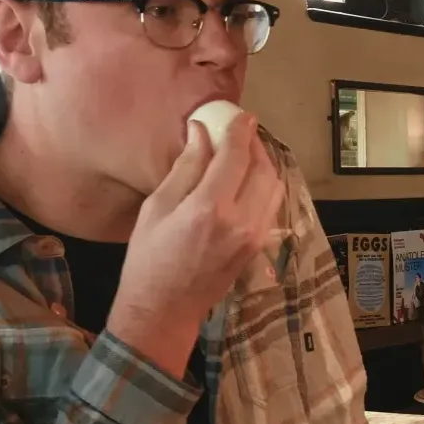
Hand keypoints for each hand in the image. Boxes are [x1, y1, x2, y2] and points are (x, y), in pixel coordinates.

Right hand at [107, 114, 285, 376]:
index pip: (236, 157)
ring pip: (274, 187)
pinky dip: (264, 187)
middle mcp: (241, 221)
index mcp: (210, 208)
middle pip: (263, 169)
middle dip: (254, 146)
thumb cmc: (149, 257)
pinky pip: (271, 206)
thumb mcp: (157, 207)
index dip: (240, 131)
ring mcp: (255, 236)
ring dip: (263, 165)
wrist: (165, 308)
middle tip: (240, 132)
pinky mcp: (259, 246)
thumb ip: (186, 168)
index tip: (241, 115)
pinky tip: (246, 181)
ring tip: (243, 154)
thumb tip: (201, 132)